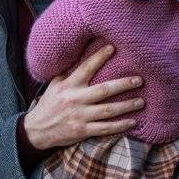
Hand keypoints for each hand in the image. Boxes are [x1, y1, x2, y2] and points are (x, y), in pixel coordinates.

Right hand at [23, 45, 144, 150]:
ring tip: (141, 101)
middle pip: (103, 90)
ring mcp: (80, 116)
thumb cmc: (49, 104)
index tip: (113, 47)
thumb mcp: (55, 85)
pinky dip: (120, 125)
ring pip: (108, 110)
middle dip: (123, 84)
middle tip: (139, 80)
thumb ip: (70, 73)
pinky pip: (105, 128)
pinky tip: (132, 121)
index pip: (86, 68)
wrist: (37, 130)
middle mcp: (75, 100)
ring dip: (126, 105)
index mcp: (68, 86)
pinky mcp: (82, 131)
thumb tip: (83, 55)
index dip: (99, 57)